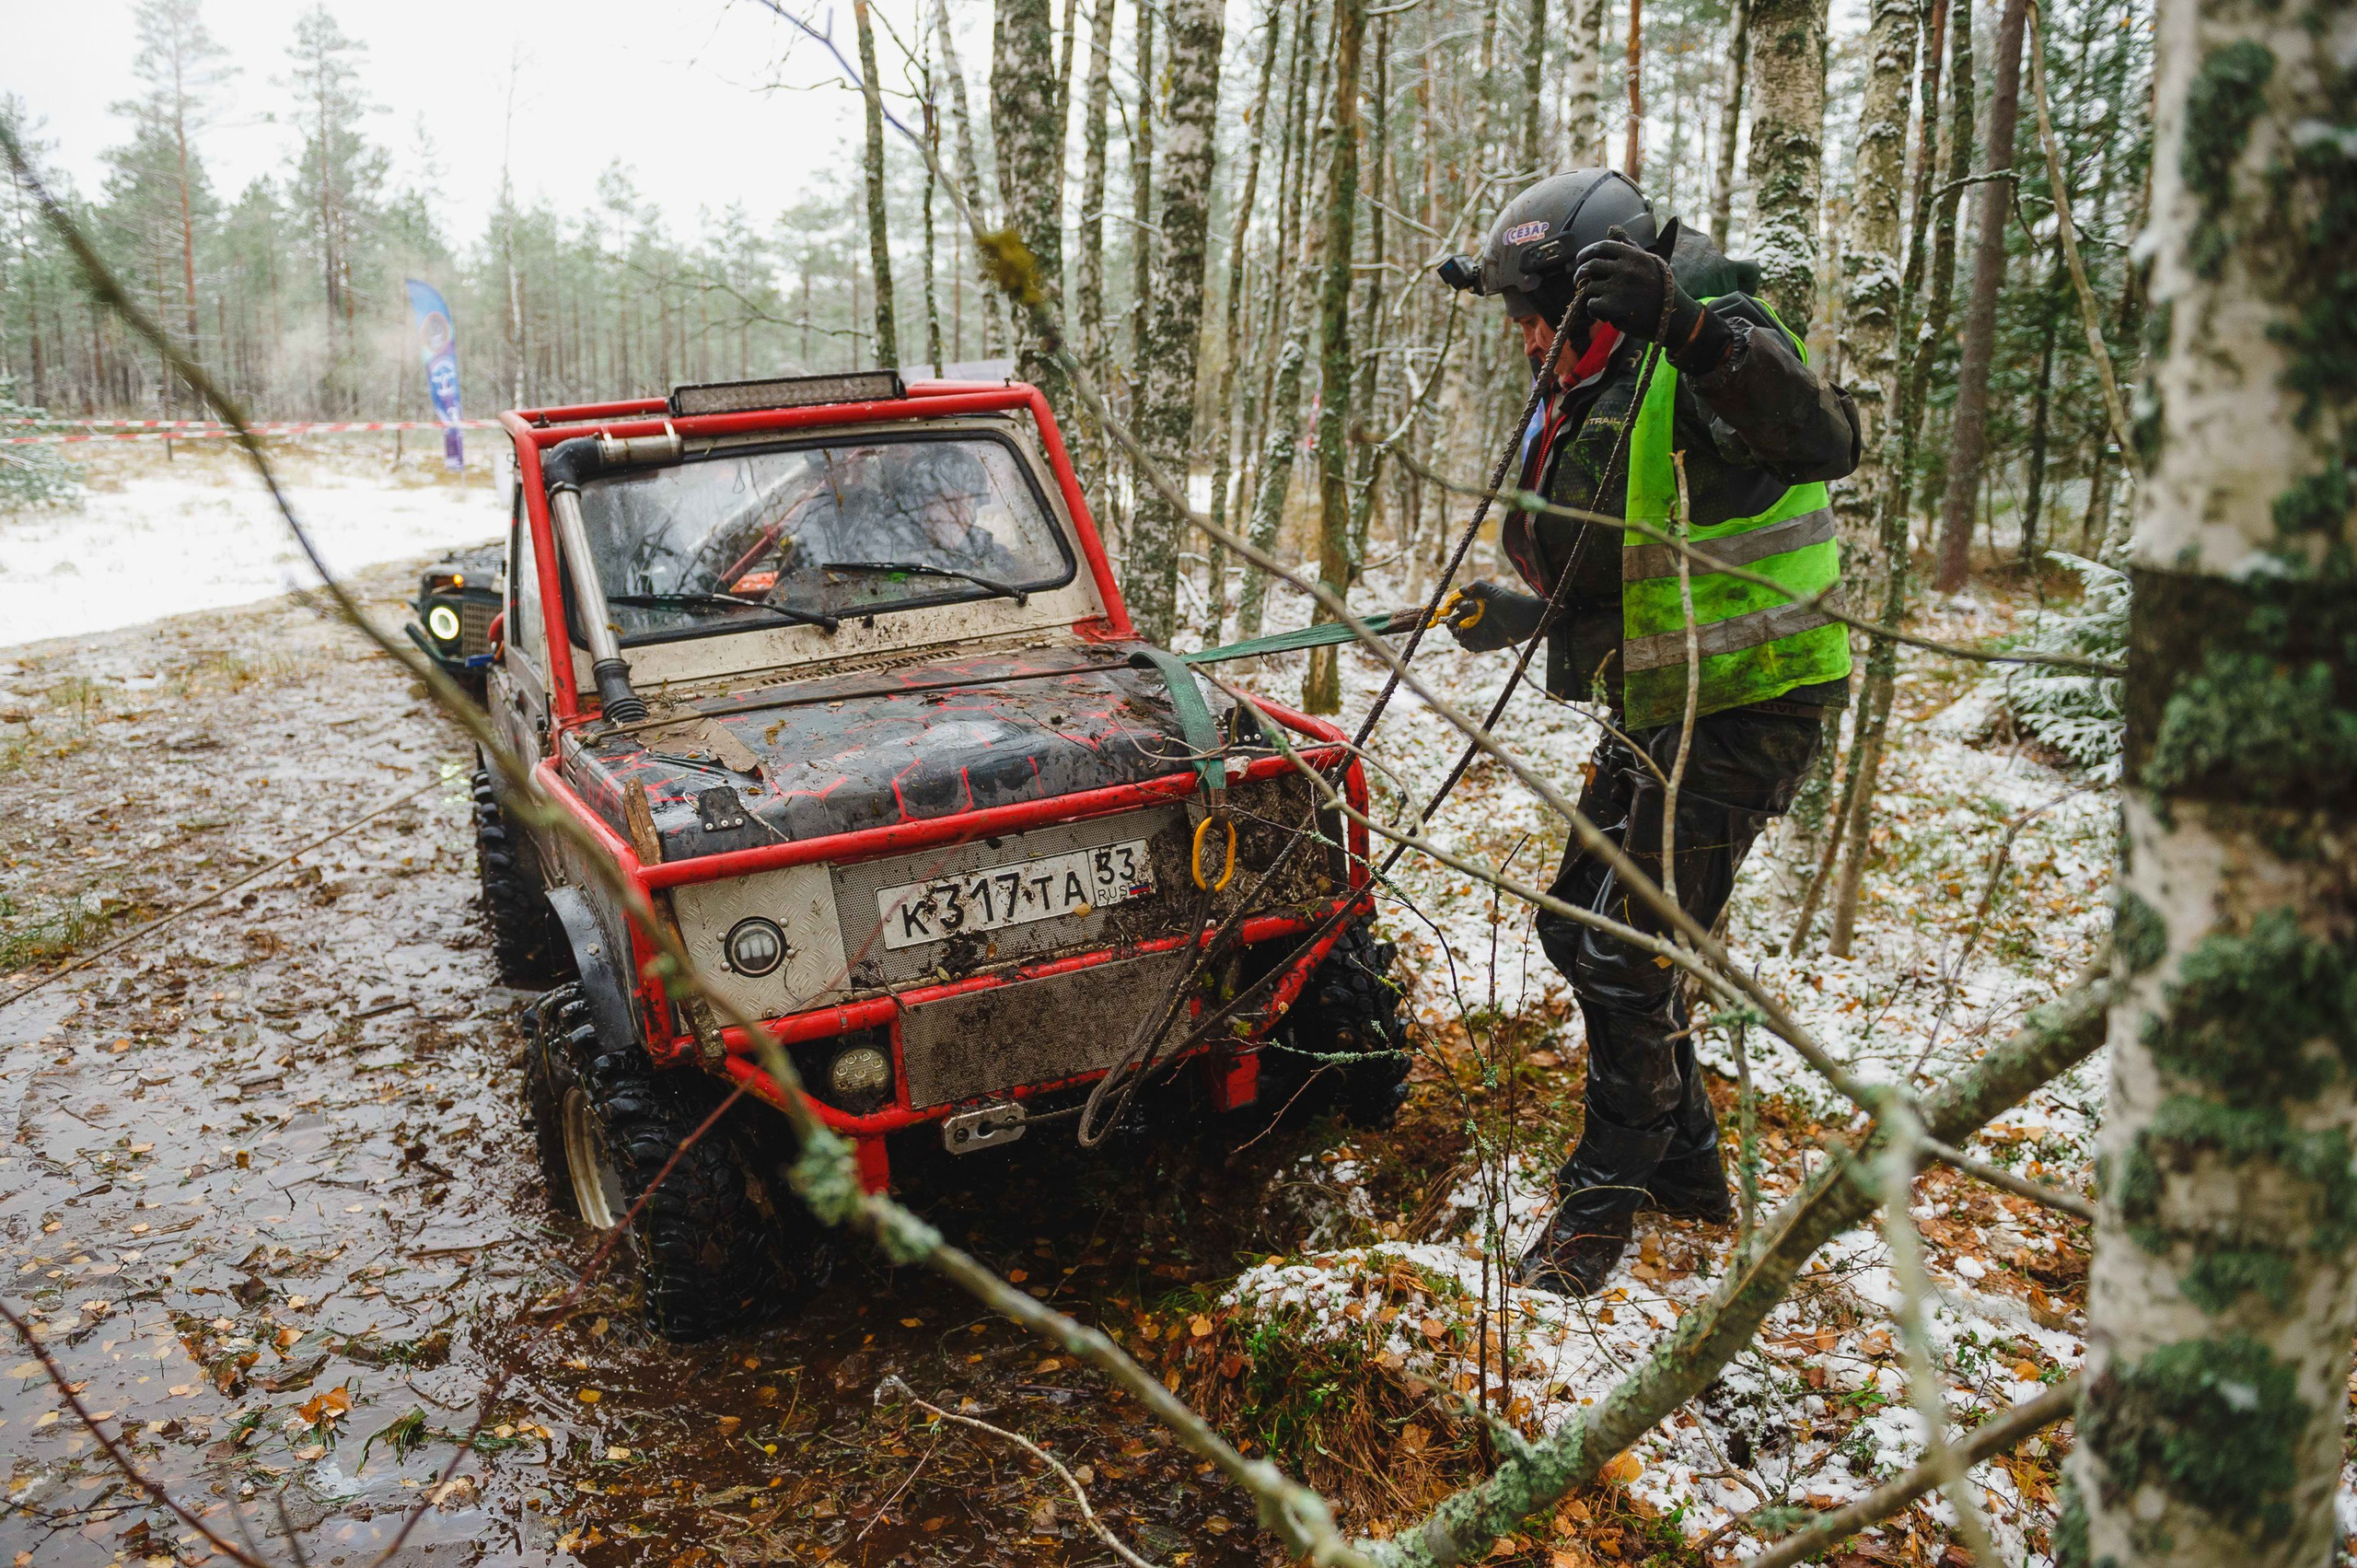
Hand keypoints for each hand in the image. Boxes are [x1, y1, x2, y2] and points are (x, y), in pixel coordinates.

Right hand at [1444, 580, 1547, 652]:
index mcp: (1475, 605)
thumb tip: (1461, 590)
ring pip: (1461, 636)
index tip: (1465, 607)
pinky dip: (1469, 645)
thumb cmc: (1514, 602)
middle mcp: (1475, 618)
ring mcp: (1479, 631)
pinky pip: (1472, 646)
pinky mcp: (1486, 643)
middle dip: (1452, 624)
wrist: (1530, 618)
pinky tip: (1472, 642)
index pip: (1458, 607)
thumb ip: (1478, 586)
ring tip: (1463, 634)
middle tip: (1454, 624)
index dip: (1456, 608)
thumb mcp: (1495, 592)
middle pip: (1455, 623)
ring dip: (1459, 635)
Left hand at [1573, 239, 1733, 368]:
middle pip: (1590, 266)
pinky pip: (1592, 305)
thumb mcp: (1647, 261)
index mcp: (1634, 255)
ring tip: (1601, 300)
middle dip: (1580, 275)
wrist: (1672, 316)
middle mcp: (1627, 269)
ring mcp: (1621, 288)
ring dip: (1590, 296)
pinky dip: (1594, 310)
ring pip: (1589, 287)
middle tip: (1578, 282)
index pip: (1602, 247)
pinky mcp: (1616, 307)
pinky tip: (1606, 313)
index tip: (1580, 259)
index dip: (1587, 252)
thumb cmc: (1658, 287)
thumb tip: (1611, 227)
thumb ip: (1628, 245)